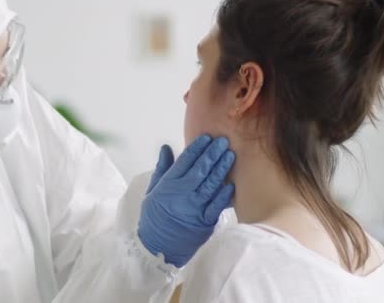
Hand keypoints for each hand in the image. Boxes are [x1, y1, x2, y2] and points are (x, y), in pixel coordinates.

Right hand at [137, 135, 235, 266]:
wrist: (158, 247)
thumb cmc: (154, 217)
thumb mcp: (152, 190)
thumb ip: (162, 168)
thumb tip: (166, 147)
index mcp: (169, 184)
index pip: (185, 160)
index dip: (197, 147)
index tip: (207, 137)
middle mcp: (182, 193)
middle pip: (201, 169)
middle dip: (213, 153)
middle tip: (223, 141)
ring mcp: (194, 207)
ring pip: (211, 184)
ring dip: (221, 168)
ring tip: (230, 155)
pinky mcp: (204, 221)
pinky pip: (216, 205)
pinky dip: (223, 195)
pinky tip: (231, 184)